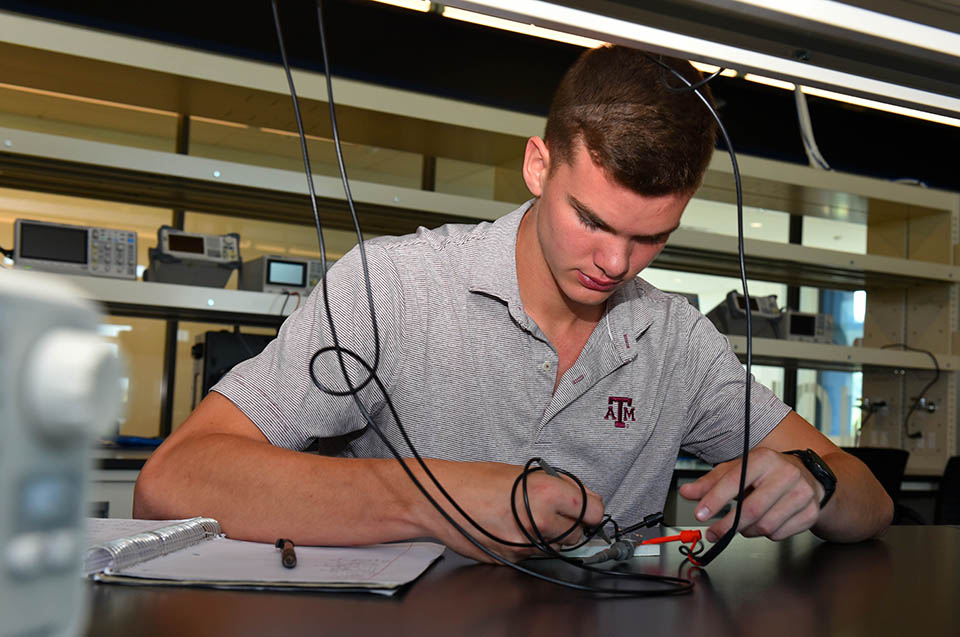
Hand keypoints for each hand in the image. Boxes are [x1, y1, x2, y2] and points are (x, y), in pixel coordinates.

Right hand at [410, 460, 604, 563]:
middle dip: (569, 524)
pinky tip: (511, 528)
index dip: (590, 509)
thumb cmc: (477, 480)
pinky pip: (533, 555)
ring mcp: (526, 544)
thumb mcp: (523, 473)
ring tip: (527, 519)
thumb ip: (555, 486)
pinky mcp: (513, 559)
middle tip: (553, 512)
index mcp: (547, 493)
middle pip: (577, 534)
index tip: (585, 508)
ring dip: (550, 537)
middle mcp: (540, 521)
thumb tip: (581, 497)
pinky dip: (529, 544)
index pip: (594, 510)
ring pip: (556, 547)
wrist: (442, 499)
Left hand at [678, 447, 823, 542]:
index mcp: (763, 459)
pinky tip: (764, 521)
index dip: (715, 500)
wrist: (807, 477)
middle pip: (751, 509)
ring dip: (747, 530)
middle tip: (712, 533)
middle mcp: (786, 473)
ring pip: (765, 525)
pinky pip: (779, 534)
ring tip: (742, 523)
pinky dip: (765, 534)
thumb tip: (687, 492)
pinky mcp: (810, 513)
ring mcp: (802, 494)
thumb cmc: (766, 473)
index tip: (700, 514)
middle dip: (727, 525)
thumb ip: (711, 482)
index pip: (735, 481)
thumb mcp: (737, 470)